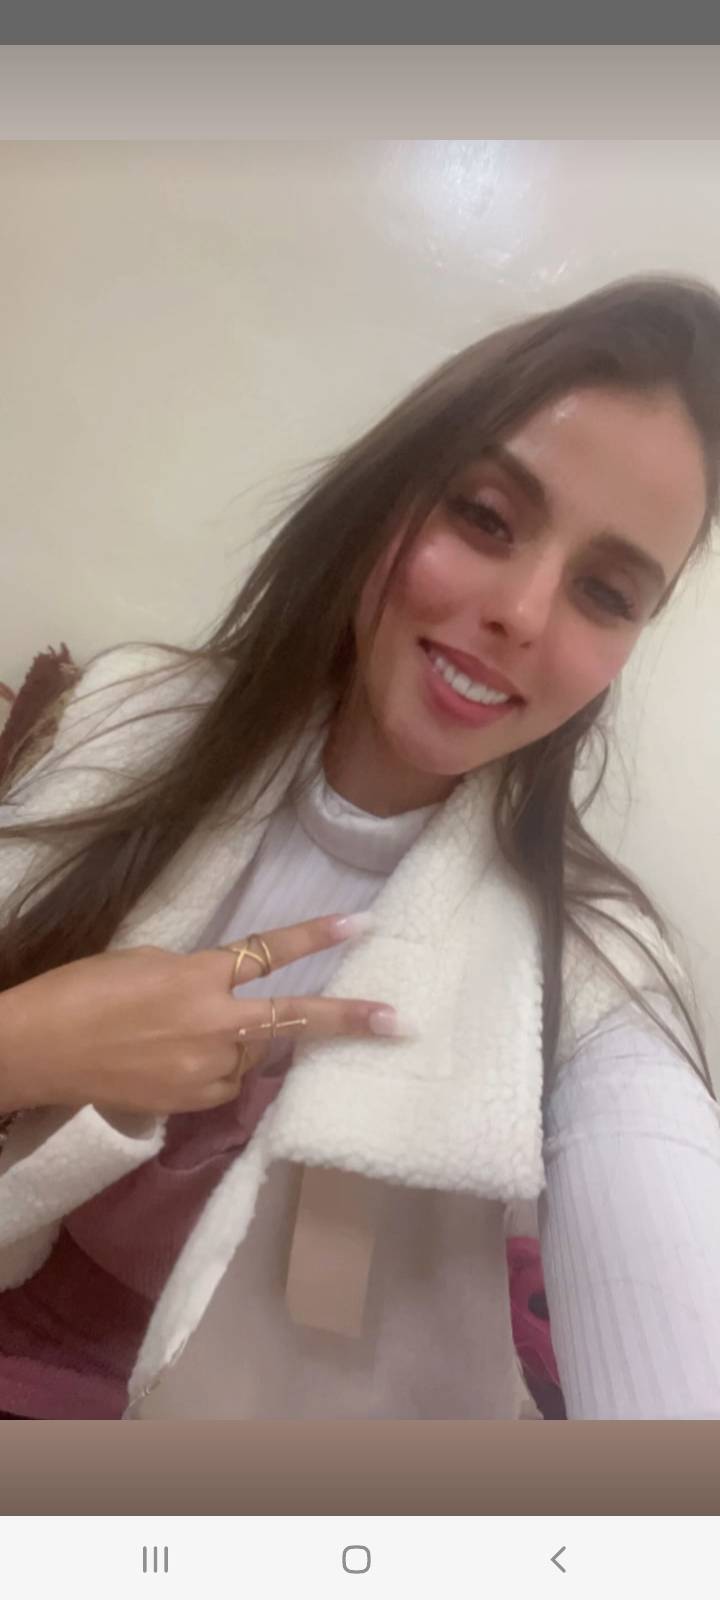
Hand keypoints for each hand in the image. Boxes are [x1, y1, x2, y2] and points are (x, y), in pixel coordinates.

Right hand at [0, 913, 395, 1115]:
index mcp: (199, 976)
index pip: (270, 951)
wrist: (39, 1050)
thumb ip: (200, 975)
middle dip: (348, 1021)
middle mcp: (213, 1025)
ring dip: (242, 1042)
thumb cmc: (85, 991)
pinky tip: (178, 1059)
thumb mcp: (150, 962)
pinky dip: (218, 1068)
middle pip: (293, 1020)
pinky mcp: (193, 1102)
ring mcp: (205, 1069)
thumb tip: (228, 993)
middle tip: (398, 1022)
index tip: (362, 923)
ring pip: (252, 1054)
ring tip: (185, 1032)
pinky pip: (226, 1081)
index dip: (317, 935)